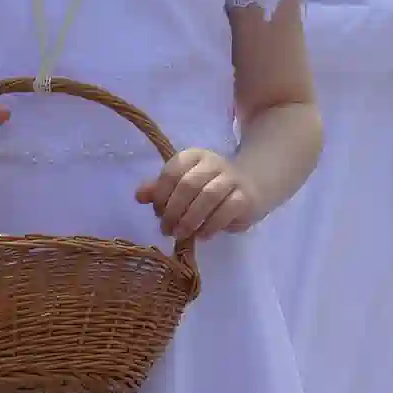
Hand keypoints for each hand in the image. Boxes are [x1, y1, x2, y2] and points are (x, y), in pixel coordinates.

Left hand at [139, 147, 263, 239]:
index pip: (172, 172)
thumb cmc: (211, 186)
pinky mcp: (245, 197)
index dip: (161, 195)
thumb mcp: (184, 184)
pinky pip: (226, 211)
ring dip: (190, 219)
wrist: (253, 185)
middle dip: (173, 210)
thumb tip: (139, 196)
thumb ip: (161, 189)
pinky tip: (202, 236)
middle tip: (166, 230)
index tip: (158, 213)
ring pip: (208, 197)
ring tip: (181, 235)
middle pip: (188, 184)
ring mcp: (232, 178)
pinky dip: (210, 226)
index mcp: (194, 156)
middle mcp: (214, 163)